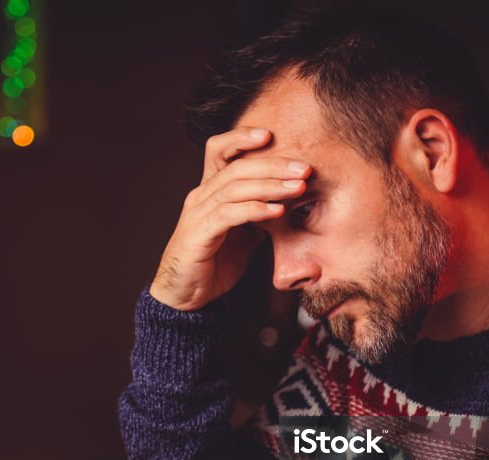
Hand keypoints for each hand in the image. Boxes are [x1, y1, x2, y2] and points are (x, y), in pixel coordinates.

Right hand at [149, 126, 310, 310]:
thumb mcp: (243, 234)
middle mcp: (200, 196)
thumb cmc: (213, 263)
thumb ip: (259, 215)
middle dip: (273, 165)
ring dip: (270, 186)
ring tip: (298, 188)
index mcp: (209, 191)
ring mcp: (198, 214)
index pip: (219, 150)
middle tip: (303, 168)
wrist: (185, 296)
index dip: (241, 137)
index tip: (272, 135)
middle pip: (236, 167)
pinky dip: (255, 210)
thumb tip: (288, 202)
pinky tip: (277, 211)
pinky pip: (229, 215)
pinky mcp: (199, 235)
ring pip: (234, 188)